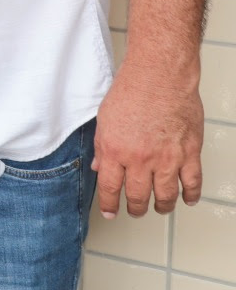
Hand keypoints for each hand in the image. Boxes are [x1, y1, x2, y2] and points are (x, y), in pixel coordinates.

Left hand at [92, 60, 203, 216]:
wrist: (159, 76)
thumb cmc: (131, 91)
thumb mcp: (104, 119)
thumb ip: (101, 146)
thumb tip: (98, 166)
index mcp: (114, 150)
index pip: (109, 187)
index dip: (109, 204)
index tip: (110, 213)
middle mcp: (140, 159)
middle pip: (137, 196)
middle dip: (135, 208)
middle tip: (135, 211)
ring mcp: (167, 158)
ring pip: (166, 195)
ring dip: (161, 206)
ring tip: (159, 208)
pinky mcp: (189, 152)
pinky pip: (192, 182)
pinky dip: (190, 194)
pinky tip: (187, 199)